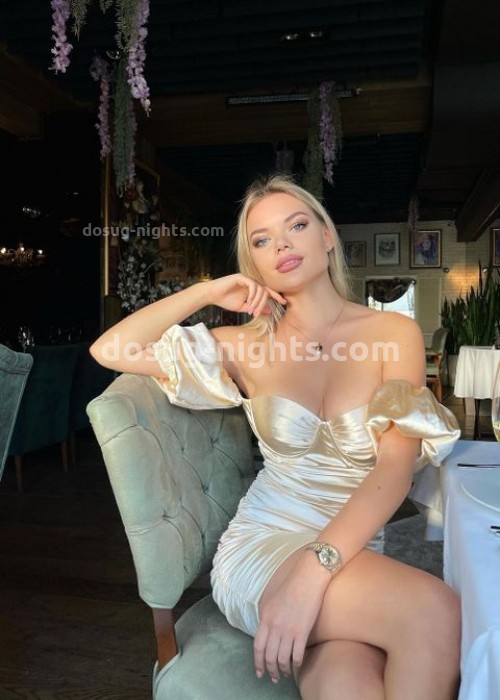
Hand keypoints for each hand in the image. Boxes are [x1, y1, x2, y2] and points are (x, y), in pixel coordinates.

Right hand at [206, 274, 286, 315]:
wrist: (212, 295)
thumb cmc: (226, 301)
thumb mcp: (243, 307)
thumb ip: (256, 308)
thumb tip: (270, 310)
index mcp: (253, 289)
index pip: (268, 291)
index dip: (277, 296)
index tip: (285, 303)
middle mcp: (251, 282)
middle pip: (266, 290)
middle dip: (266, 302)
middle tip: (259, 313)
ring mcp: (246, 279)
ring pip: (260, 288)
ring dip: (257, 301)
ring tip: (251, 310)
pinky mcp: (241, 277)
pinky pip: (252, 284)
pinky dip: (253, 294)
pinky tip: (249, 302)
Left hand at [253, 554, 329, 682]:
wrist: (308, 578)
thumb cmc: (291, 587)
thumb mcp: (271, 601)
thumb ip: (267, 618)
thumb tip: (266, 634)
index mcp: (265, 618)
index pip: (258, 646)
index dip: (258, 662)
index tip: (260, 672)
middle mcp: (275, 626)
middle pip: (269, 655)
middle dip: (271, 670)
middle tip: (274, 677)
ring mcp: (289, 630)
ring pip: (282, 658)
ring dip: (284, 669)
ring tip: (286, 673)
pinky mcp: (303, 631)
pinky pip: (297, 654)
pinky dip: (297, 663)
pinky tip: (297, 665)